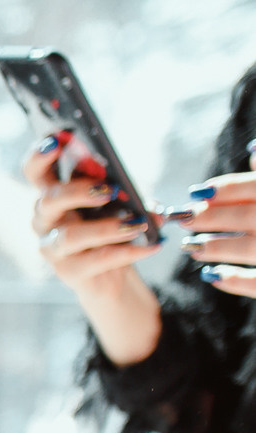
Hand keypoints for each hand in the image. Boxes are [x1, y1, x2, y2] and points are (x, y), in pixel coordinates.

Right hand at [23, 138, 161, 364]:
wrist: (113, 275)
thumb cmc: (112, 227)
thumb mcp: (117, 200)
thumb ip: (112, 185)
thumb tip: (112, 175)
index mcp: (53, 195)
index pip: (35, 171)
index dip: (40, 156)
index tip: (57, 140)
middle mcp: (45, 220)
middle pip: (49, 200)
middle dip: (79, 191)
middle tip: (110, 190)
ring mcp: (52, 248)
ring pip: (71, 235)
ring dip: (108, 227)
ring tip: (138, 224)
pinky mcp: (68, 272)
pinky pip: (96, 260)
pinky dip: (128, 251)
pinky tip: (152, 245)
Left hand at [182, 170, 255, 298]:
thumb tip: (254, 151)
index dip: (227, 188)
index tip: (198, 191)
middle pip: (249, 216)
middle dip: (211, 218)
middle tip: (184, 218)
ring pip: (251, 250)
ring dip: (217, 248)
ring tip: (192, 248)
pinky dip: (235, 281)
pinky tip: (212, 276)